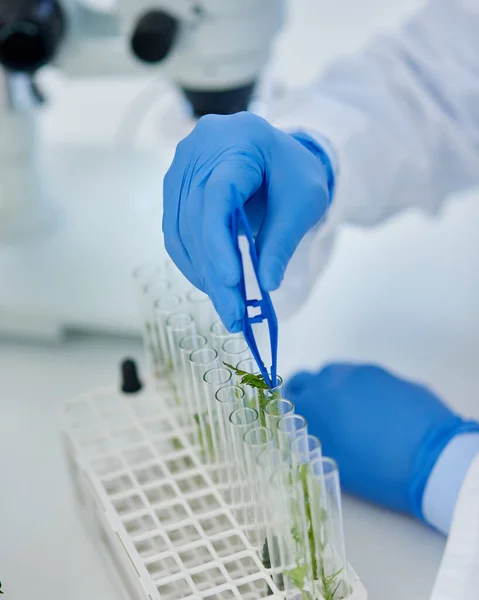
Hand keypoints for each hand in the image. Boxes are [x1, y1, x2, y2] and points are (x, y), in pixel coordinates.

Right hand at [163, 112, 332, 331]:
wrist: (277, 156)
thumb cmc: (294, 173)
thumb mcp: (303, 202)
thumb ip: (282, 241)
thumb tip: (266, 285)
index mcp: (239, 140)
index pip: (217, 195)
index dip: (220, 241)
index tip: (233, 281)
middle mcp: (199, 149)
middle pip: (196, 217)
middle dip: (215, 271)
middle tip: (234, 314)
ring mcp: (181, 168)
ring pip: (181, 230)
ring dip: (203, 273)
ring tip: (227, 307)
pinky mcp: (175, 190)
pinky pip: (175, 232)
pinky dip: (193, 263)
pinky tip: (211, 286)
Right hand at [285, 363, 477, 517]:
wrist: (431, 455)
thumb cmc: (377, 470)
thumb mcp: (334, 461)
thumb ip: (312, 440)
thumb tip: (303, 432)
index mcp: (312, 407)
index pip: (284, 399)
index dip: (285, 408)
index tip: (290, 418)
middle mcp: (329, 382)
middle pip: (305, 379)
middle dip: (304, 393)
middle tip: (315, 413)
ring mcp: (357, 373)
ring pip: (332, 373)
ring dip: (330, 387)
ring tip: (345, 410)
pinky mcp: (382, 372)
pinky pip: (357, 375)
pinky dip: (355, 386)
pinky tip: (370, 406)